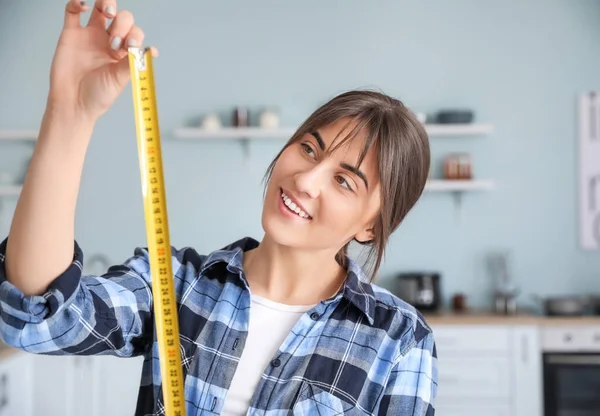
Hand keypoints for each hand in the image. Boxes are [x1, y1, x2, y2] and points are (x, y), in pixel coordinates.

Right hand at [47, 0, 157, 121]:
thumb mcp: (120, 80)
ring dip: (107, 4)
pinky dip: (78, 2)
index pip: (135, 33)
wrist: (73, 104)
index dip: (135, 35)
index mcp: (124, 53)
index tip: (131, 47)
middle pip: (121, 18)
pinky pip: (73, 11)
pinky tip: (84, 6)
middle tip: (114, 42)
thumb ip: (132, 62)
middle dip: (122, 24)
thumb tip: (152, 51)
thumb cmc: (98, 96)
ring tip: (108, 13)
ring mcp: (90, 36)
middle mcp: (108, 41)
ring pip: (100, 8)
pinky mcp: (71, 33)